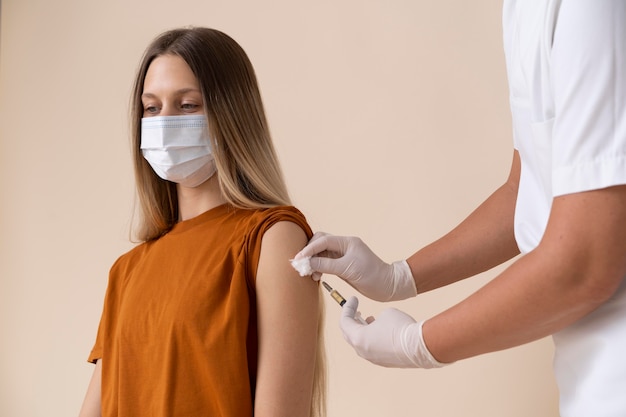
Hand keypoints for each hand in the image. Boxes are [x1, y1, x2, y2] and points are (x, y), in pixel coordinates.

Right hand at [295, 232, 416, 300]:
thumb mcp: (348, 270)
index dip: (309, 249)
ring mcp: (343, 256)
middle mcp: (344, 246)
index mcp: (347, 242)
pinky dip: (318, 268)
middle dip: (309, 253)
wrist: (388, 287)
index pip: (323, 240)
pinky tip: (316, 276)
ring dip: (313, 262)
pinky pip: (326, 263)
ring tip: (308, 274)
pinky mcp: (343, 266)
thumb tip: (308, 263)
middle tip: (301, 266)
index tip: (298, 259)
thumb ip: (326, 265)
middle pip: (320, 243)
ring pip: (321, 254)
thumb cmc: (372, 276)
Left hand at [340, 297, 448, 368]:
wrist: (419, 346)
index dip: (347, 308)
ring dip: (363, 330)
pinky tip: (381, 331)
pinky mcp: (385, 362)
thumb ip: (376, 318)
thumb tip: (378, 325)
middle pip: (349, 334)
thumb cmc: (401, 328)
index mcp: (358, 338)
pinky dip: (373, 339)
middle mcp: (363, 351)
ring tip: (369, 319)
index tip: (352, 299)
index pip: (344, 321)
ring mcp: (373, 359)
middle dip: (351, 320)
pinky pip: (374, 349)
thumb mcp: (386, 313)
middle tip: (355, 310)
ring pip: (362, 343)